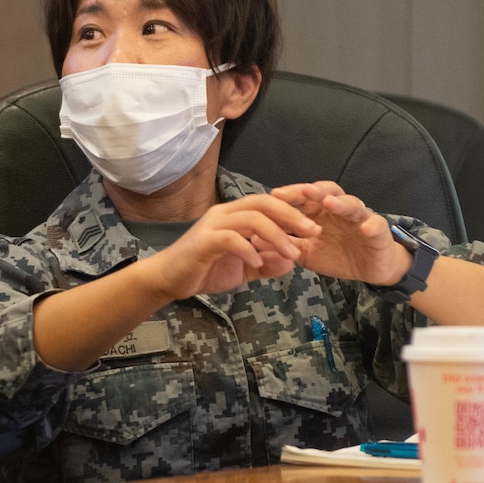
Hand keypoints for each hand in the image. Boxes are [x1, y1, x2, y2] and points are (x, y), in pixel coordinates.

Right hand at [142, 195, 319, 299]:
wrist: (169, 279)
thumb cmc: (204, 270)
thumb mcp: (242, 269)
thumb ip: (266, 264)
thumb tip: (290, 263)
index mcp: (235, 215)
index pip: (268, 203)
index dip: (293, 211)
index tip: (314, 227)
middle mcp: (225, 214)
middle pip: (263, 203)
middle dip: (291, 216)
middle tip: (312, 232)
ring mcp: (213, 225)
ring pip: (251, 219)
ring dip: (276, 235)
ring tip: (292, 253)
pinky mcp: (204, 241)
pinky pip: (231, 239)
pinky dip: (248, 250)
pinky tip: (258, 262)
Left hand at [269, 181, 411, 285]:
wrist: (372, 268)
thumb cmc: (340, 255)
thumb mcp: (308, 253)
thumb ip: (286, 244)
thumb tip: (254, 240)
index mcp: (321, 213)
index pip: (305, 198)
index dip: (291, 195)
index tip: (273, 195)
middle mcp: (340, 210)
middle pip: (327, 192)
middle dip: (313, 191)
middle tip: (301, 192)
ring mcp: (361, 218)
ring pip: (351, 204)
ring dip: (340, 202)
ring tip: (329, 203)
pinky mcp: (379, 230)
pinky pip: (376, 225)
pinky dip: (372, 225)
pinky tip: (366, 228)